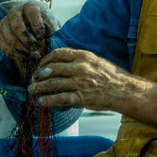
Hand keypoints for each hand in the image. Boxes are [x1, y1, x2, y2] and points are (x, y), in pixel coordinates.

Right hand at [0, 2, 53, 65]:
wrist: (28, 31)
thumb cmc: (40, 28)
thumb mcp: (47, 26)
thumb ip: (47, 31)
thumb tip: (42, 39)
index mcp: (28, 7)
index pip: (31, 13)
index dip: (37, 26)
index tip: (42, 37)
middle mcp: (14, 12)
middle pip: (17, 25)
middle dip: (27, 39)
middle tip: (35, 48)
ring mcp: (4, 23)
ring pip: (10, 39)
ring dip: (23, 50)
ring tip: (33, 56)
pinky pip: (5, 47)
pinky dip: (16, 55)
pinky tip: (25, 58)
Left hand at [29, 47, 156, 129]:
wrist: (125, 90)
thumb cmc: (110, 76)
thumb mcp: (95, 60)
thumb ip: (79, 60)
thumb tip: (60, 62)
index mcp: (83, 56)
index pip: (57, 54)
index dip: (45, 60)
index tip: (40, 66)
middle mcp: (80, 68)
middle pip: (52, 69)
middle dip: (38, 75)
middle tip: (33, 80)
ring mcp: (80, 83)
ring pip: (53, 84)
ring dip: (39, 88)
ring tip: (32, 91)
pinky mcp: (82, 97)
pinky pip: (61, 98)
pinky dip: (49, 100)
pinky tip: (41, 102)